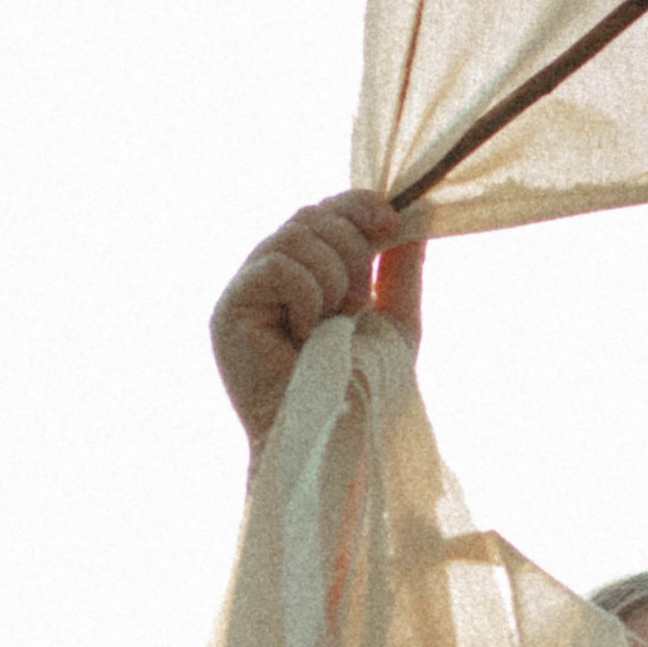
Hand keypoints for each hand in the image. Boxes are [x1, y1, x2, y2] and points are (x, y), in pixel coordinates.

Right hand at [209, 192, 420, 453]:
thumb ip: (400, 267)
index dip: (356, 206)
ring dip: (334, 279)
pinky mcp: (229, 310)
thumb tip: (418, 209)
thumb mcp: (394, 318)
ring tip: (331, 327)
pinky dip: (309, 297)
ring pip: (295, 236)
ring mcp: (245, 293)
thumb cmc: (364, 391)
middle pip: (310, 216)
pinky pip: (278, 266)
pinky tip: (306, 336)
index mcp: (302, 276)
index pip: (323, 213)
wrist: (339, 439)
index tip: (392, 223)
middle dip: (351, 250)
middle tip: (357, 304)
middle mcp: (268, 278)